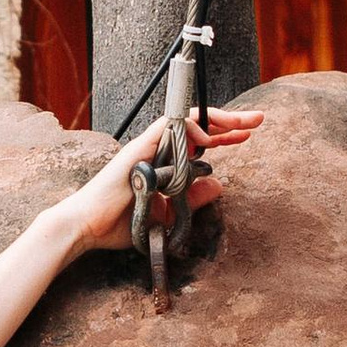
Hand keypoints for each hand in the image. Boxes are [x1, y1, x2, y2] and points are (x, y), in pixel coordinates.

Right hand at [61, 108, 263, 259]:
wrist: (88, 226)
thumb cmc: (120, 222)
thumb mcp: (167, 213)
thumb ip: (192, 199)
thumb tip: (218, 184)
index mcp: (163, 162)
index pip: (198, 143)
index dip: (224, 138)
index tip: (246, 136)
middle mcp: (157, 149)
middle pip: (198, 126)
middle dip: (231, 121)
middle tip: (258, 119)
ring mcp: (148, 146)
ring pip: (187, 120)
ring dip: (219, 120)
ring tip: (245, 124)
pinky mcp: (140, 148)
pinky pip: (169, 127)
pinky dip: (191, 130)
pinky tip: (209, 141)